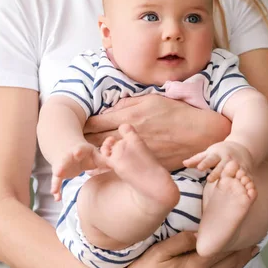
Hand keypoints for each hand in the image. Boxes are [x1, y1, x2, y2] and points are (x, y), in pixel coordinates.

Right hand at [50, 143, 104, 199]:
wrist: (69, 150)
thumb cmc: (88, 154)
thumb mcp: (97, 154)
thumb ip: (106, 160)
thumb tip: (118, 165)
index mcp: (81, 150)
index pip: (80, 149)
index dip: (79, 151)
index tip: (77, 153)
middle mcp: (69, 156)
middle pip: (65, 160)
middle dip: (62, 165)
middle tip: (59, 171)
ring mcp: (63, 164)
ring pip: (58, 170)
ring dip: (57, 178)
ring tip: (53, 189)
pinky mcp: (60, 173)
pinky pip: (57, 181)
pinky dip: (56, 188)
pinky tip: (57, 198)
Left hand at [83, 95, 230, 170]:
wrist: (198, 133)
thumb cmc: (176, 113)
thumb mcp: (152, 100)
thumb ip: (128, 105)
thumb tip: (110, 109)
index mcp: (129, 118)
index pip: (96, 123)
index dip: (82, 125)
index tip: (73, 126)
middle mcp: (129, 137)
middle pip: (96, 141)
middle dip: (81, 142)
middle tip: (69, 144)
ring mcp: (135, 152)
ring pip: (105, 157)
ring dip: (91, 157)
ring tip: (79, 157)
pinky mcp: (144, 163)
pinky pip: (121, 167)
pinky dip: (108, 167)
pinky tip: (99, 167)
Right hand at [109, 232, 257, 267]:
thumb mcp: (159, 250)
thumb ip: (182, 240)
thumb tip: (202, 232)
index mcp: (192, 267)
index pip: (222, 251)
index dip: (236, 241)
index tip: (247, 230)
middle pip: (228, 264)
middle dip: (243, 251)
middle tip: (255, 239)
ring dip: (242, 265)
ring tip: (252, 253)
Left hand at [183, 141, 253, 182]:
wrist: (242, 147)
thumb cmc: (221, 152)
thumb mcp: (209, 153)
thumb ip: (197, 159)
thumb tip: (183, 163)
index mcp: (217, 154)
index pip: (210, 159)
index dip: (205, 163)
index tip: (199, 168)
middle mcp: (228, 158)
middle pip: (222, 166)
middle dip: (217, 172)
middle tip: (209, 180)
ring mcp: (238, 164)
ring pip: (235, 171)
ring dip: (233, 176)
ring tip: (229, 183)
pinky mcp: (246, 169)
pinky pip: (247, 175)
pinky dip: (247, 180)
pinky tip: (245, 186)